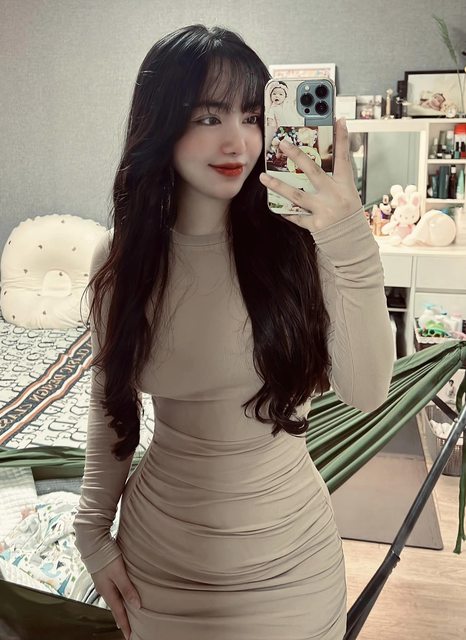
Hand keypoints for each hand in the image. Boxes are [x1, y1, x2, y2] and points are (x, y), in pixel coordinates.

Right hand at [91, 555, 141, 639]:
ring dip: (120, 608)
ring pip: (113, 599)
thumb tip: (136, 605)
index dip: (125, 624)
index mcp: (107, 591)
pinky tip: (121, 595)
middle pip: (115, 607)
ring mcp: (103, 582)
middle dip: (122, 619)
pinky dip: (118, 597)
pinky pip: (112, 590)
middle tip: (128, 629)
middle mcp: (104, 589)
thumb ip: (127, 588)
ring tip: (125, 615)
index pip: (118, 612)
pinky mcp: (104, 575)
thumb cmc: (106, 556)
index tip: (129, 636)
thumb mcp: (119, 573)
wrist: (93, 542)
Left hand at [259, 117, 362, 232]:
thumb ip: (335, 179)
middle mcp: (334, 195)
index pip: (344, 158)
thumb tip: (319, 162)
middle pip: (313, 171)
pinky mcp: (316, 225)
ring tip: (263, 177)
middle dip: (297, 155)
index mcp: (345, 185)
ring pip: (296, 195)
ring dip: (277, 185)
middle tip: (282, 144)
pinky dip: (287, 211)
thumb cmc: (348, 214)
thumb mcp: (348, 193)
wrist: (352, 241)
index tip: (339, 120)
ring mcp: (324, 210)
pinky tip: (276, 206)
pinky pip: (296, 216)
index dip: (342, 139)